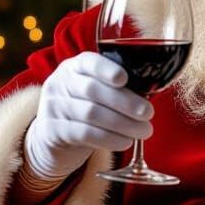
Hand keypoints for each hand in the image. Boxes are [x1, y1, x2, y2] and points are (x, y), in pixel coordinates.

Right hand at [23, 51, 153, 181]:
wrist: (54, 139)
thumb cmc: (86, 110)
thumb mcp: (95, 93)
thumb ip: (116, 88)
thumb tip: (151, 93)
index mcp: (74, 67)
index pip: (88, 62)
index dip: (106, 69)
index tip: (125, 79)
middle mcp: (60, 83)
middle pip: (93, 90)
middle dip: (125, 102)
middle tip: (148, 113)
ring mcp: (53, 107)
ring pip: (91, 113)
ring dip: (123, 123)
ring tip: (144, 131)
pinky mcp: (53, 131)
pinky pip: (85, 134)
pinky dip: (109, 139)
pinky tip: (125, 142)